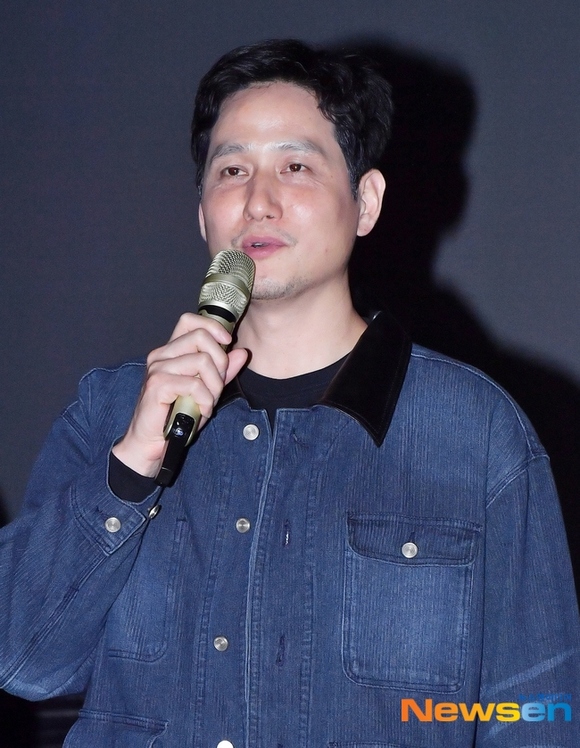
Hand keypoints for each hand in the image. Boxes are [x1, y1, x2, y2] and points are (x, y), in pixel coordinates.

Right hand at [112, 313, 247, 476]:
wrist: (151, 443)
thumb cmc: (176, 417)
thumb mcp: (206, 391)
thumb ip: (223, 371)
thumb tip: (241, 353)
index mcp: (171, 351)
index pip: (190, 320)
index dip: (213, 326)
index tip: (228, 342)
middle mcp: (161, 355)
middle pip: (201, 336)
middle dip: (220, 362)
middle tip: (218, 386)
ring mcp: (157, 368)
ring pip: (202, 361)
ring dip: (214, 386)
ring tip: (209, 402)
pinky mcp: (158, 385)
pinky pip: (195, 383)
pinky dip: (206, 400)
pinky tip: (202, 411)